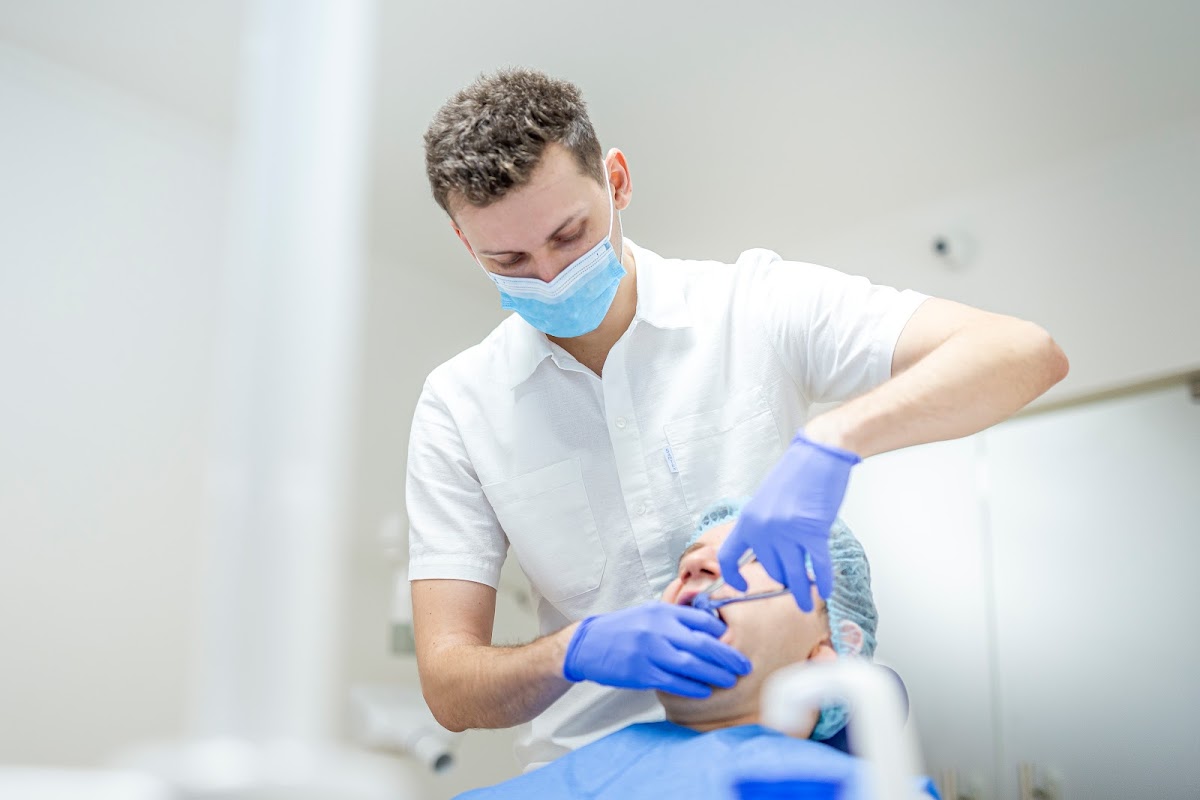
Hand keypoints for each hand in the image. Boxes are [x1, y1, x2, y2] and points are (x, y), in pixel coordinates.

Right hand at [562, 602, 752, 697]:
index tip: (737, 643)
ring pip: (691, 664)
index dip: (723, 634)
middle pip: (703, 643)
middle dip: (728, 656)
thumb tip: (710, 627)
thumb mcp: (650, 614)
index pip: (702, 620)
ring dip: (715, 674)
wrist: (589, 644)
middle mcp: (658, 628)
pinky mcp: (641, 672)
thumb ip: (677, 618)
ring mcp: (649, 650)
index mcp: (663, 611)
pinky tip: (705, 691)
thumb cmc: (624, 629)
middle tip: (745, 666)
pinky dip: (692, 686)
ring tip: (730, 681)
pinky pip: (673, 681)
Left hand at [718, 431, 859, 610]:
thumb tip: (769, 556)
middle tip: (794, 582)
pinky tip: (826, 590)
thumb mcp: (766, 501)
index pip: (728, 557)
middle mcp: (763, 529)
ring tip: (806, 604)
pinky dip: (824, 581)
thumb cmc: (795, 475)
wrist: (818, 454)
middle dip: (783, 579)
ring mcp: (787, 532)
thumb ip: (763, 528)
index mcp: (747, 520)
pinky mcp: (813, 531)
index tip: (742, 586)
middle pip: (770, 569)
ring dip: (801, 592)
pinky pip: (818, 566)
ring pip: (794, 574)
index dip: (732, 577)